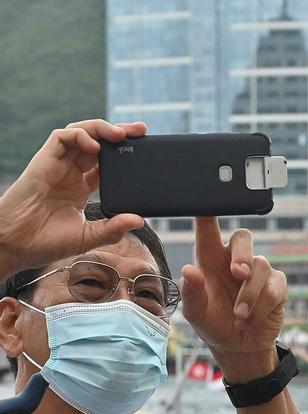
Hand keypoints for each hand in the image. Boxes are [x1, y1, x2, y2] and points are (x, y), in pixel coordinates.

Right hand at [0, 120, 146, 275]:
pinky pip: (61, 137)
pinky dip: (80, 136)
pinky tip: (95, 145)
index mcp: (80, 187)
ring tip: (122, 133)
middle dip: (119, 133)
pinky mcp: (44, 161)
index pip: (106, 163)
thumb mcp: (88, 236)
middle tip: (142, 130)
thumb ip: (113, 228)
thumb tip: (139, 219)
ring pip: (81, 134)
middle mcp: (70, 172)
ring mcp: (57, 165)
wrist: (16, 243)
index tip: (145, 150)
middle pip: (97, 143)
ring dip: (102, 129)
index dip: (125, 154)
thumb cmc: (46, 241)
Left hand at [181, 218, 286, 376]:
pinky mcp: (276, 286)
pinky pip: (275, 286)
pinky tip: (251, 318)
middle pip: (244, 237)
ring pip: (261, 266)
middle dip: (242, 254)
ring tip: (239, 315)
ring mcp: (257, 272)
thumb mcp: (195, 313)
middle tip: (237, 273)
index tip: (207, 201)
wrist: (238, 346)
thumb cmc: (213, 323)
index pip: (208, 229)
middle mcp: (234, 260)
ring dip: (250, 293)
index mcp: (210, 258)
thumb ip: (192, 292)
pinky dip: (262, 304)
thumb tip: (190, 271)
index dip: (208, 213)